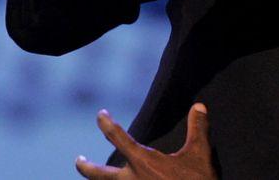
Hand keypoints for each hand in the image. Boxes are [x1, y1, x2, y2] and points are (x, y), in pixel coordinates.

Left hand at [75, 104, 216, 179]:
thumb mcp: (200, 154)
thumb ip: (197, 129)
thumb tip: (199, 106)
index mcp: (142, 162)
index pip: (117, 137)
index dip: (106, 124)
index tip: (100, 115)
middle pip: (98, 174)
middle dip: (85, 167)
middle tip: (78, 160)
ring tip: (92, 175)